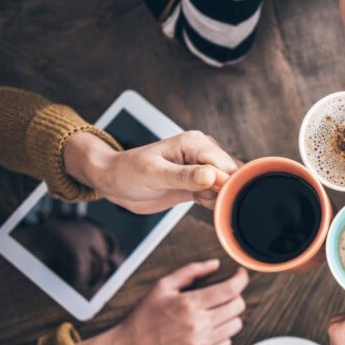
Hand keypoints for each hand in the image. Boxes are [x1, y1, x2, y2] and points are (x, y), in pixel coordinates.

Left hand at [64, 130, 238, 213]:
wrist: (114, 182)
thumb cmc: (127, 172)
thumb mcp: (154, 175)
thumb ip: (184, 176)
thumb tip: (212, 176)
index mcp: (194, 142)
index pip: (223, 163)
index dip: (223, 182)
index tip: (212, 196)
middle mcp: (202, 152)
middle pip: (230, 174)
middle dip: (223, 191)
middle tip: (201, 198)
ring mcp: (202, 167)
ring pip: (227, 185)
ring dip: (218, 197)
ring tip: (196, 198)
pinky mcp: (198, 182)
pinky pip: (217, 193)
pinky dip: (213, 202)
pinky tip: (198, 201)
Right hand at [77, 259, 247, 344]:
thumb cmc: (145, 316)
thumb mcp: (163, 286)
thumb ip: (191, 271)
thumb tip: (215, 264)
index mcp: (189, 304)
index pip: (230, 289)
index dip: (241, 279)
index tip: (240, 275)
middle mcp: (198, 325)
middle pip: (237, 306)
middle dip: (235, 296)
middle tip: (224, 293)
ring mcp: (200, 344)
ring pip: (236, 325)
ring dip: (230, 315)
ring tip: (216, 311)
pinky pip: (226, 343)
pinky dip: (222, 333)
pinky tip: (209, 328)